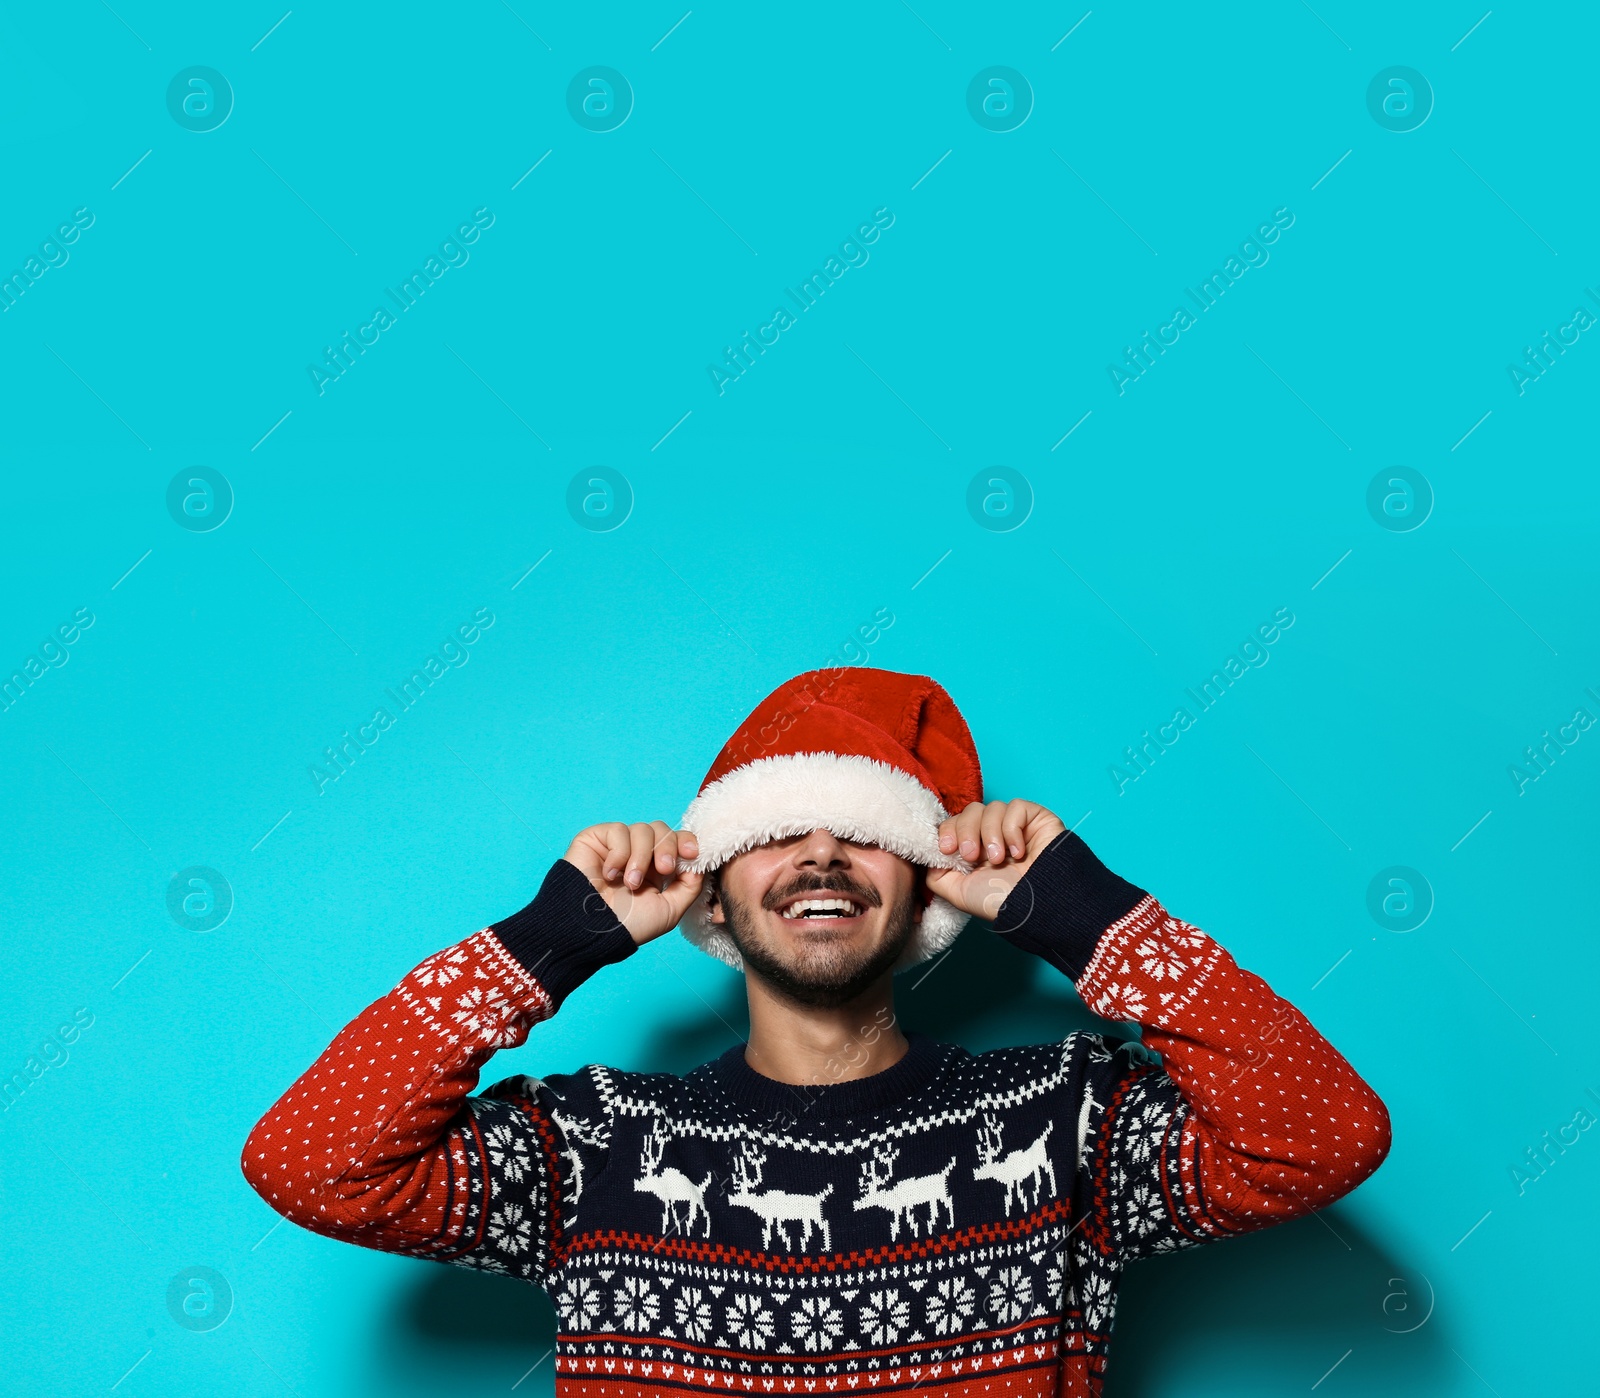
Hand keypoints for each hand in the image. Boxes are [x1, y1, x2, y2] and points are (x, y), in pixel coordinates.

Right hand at [564, 822, 704, 944]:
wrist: (593, 931)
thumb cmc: (628, 926)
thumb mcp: (670, 910)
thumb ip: (690, 885)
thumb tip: (698, 862)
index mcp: (655, 870)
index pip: (676, 841)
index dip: (686, 842)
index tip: (691, 854)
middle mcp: (637, 855)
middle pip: (662, 830)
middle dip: (667, 848)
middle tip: (662, 870)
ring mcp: (616, 846)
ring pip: (642, 829)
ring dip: (641, 857)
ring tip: (630, 883)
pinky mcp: (596, 839)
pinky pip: (618, 831)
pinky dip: (619, 854)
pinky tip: (610, 875)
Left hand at [925, 800, 1065, 920]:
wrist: (1035, 905)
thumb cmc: (1000, 901)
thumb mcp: (957, 892)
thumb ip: (936, 874)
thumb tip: (929, 855)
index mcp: (975, 848)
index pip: (955, 822)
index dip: (948, 830)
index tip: (947, 849)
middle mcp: (993, 834)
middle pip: (970, 810)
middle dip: (966, 831)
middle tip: (972, 856)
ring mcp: (1015, 825)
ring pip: (991, 807)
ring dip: (990, 835)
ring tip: (998, 859)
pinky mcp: (1035, 818)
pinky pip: (1015, 807)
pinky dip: (1012, 830)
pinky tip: (1018, 852)